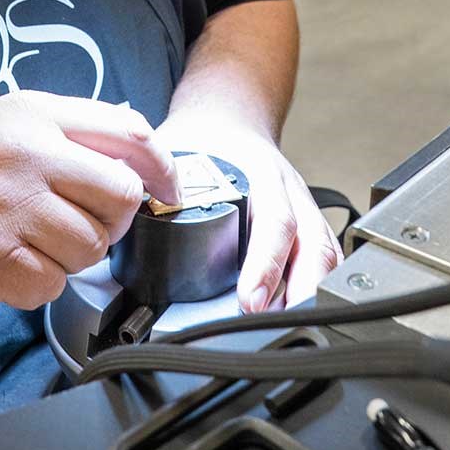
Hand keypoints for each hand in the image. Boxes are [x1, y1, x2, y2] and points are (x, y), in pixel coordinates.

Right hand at [0, 92, 179, 310]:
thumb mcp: (1, 123)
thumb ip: (64, 130)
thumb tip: (137, 148)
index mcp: (33, 115)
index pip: (129, 133)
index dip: (163, 168)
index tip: (169, 192)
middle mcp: (23, 154)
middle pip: (121, 197)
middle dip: (111, 223)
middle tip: (76, 226)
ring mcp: (5, 207)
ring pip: (90, 248)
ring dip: (68, 258)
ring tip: (27, 244)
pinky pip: (49, 286)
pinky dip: (34, 287)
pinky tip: (3, 267)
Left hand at [152, 114, 341, 313]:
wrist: (229, 119)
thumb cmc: (204, 139)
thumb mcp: (177, 155)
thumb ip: (153, 187)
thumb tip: (124, 218)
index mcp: (261, 173)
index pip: (275, 221)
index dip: (265, 264)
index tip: (249, 300)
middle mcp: (291, 192)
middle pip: (313, 247)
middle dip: (299, 292)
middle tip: (271, 327)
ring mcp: (304, 208)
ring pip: (325, 255)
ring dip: (310, 295)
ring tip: (285, 331)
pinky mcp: (308, 224)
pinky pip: (325, 258)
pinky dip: (317, 287)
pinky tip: (300, 314)